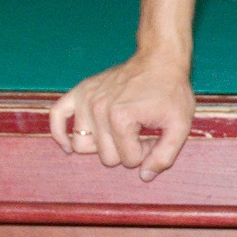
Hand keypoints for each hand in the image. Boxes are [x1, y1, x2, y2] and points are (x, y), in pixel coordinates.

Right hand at [48, 52, 195, 179]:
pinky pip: (57, 116)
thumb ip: (164, 157)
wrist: (159, 59)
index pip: (129, 160)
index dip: (146, 152)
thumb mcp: (180, 126)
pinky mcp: (80, 92)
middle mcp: (99, 110)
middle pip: (106, 157)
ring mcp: (86, 100)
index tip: (154, 135)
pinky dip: (59, 134)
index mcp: (122, 119)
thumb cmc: (171, 91)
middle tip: (140, 133)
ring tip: (118, 132)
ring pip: (82, 145)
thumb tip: (144, 176)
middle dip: (126, 151)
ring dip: (102, 144)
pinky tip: (67, 146)